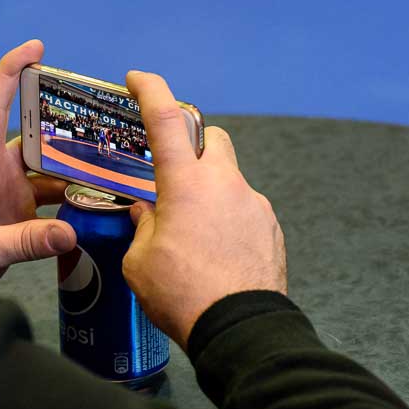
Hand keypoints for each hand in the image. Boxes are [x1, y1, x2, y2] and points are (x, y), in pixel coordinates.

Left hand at [0, 40, 76, 292]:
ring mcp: (8, 194)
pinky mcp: (18, 218)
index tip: (36, 47)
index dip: (10, 72)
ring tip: (112, 162)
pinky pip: (53, 202)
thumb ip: (23, 242)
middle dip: (64, 122)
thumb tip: (71, 231)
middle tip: (101, 113)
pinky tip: (98, 203)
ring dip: (76, 167)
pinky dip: (74, 201)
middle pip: (34, 135)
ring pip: (49, 170)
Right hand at [121, 71, 286, 351]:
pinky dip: (228, 218)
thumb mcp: (139, 262)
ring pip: (229, 177)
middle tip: (172, 171)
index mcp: (185, 184)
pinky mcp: (271, 227)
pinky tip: (215, 251)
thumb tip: (148, 213)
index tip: (137, 79)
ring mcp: (254, 203)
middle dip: (191, 143)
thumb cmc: (182, 294)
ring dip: (209, 189)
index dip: (150, 91)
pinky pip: (244, 209)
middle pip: (211, 137)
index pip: (165, 119)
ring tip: (191, 230)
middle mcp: (224, 183)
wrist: (241, 329)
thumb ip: (142, 227)